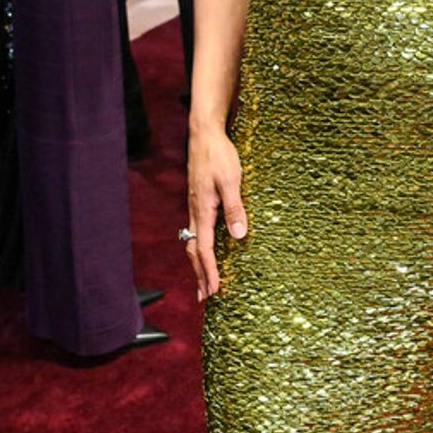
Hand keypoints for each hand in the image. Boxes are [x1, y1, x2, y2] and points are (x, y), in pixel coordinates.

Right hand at [185, 125, 245, 300]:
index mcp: (202, 211)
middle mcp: (195, 212)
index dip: (210, 272)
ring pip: (193, 243)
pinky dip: (200, 249)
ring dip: (199, 265)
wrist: (205, 134)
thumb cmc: (219, 155)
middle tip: (205, 298)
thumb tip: (238, 236)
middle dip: (200, 275)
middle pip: (194, 252)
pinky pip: (197, 233)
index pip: (205, 250)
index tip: (214, 291)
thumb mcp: (231, 181)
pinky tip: (206, 252)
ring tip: (204, 282)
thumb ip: (235, 208)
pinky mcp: (199, 202)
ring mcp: (195, 208)